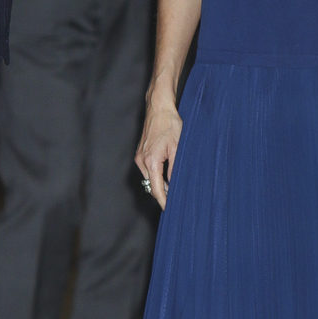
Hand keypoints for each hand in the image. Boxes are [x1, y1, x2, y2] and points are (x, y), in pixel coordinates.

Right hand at [135, 94, 182, 211]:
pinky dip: (156, 175)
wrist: (159, 108)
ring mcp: (139, 157)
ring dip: (160, 184)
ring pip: (149, 178)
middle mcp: (142, 161)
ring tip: (174, 188)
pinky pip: (148, 170)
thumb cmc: (170, 125)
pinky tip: (167, 175)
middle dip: (163, 194)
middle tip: (176, 200)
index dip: (163, 201)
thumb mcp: (177, 148)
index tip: (169, 209)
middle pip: (151, 186)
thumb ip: (175, 168)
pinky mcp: (140, 154)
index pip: (156, 189)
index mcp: (151, 161)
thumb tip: (175, 184)